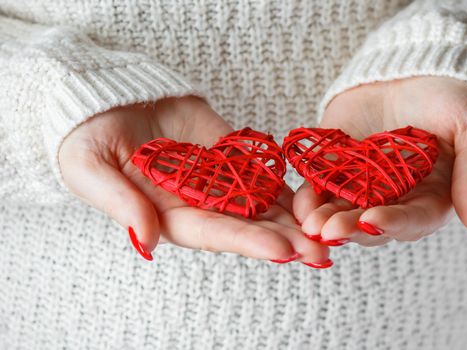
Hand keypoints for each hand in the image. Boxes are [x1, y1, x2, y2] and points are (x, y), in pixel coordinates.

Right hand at [59, 96, 328, 264]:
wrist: (107, 101)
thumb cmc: (86, 139)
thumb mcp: (91, 169)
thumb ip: (120, 202)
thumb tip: (147, 239)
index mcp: (166, 214)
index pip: (211, 232)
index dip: (246, 241)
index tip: (283, 250)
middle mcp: (198, 202)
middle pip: (245, 224)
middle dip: (284, 238)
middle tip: (322, 250)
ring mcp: (216, 178)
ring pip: (260, 201)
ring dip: (294, 215)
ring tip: (328, 226)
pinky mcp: (227, 152)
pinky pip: (260, 168)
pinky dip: (286, 180)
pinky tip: (316, 190)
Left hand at [294, 77, 466, 245]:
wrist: (410, 68)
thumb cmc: (452, 96)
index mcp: (432, 196)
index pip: (413, 219)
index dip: (392, 223)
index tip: (371, 221)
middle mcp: (395, 198)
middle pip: (371, 222)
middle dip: (350, 228)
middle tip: (327, 231)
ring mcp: (362, 184)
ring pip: (342, 210)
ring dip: (325, 219)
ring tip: (309, 223)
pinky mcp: (335, 167)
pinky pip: (320, 187)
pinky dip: (309, 196)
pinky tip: (299, 203)